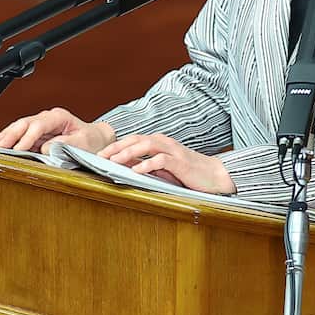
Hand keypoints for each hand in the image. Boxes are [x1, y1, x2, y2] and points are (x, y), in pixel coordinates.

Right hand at [0, 108, 114, 153]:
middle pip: (24, 123)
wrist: (95, 139)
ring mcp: (40, 124)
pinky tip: (0, 146)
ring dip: (7, 137)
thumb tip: (44, 148)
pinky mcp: (36, 133)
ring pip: (19, 127)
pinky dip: (10, 140)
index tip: (19, 149)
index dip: (27, 137)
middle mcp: (46, 118)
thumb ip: (64, 144)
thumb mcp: (82, 143)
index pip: (38, 125)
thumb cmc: (90, 140)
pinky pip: (20, 134)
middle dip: (10, 135)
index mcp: (58, 117)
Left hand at [99, 133, 235, 194]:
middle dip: (117, 147)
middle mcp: (165, 142)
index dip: (116, 145)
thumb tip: (125, 167)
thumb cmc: (188, 173)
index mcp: (159, 143)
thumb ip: (146, 165)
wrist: (214, 176)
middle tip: (101, 156)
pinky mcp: (181, 162)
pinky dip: (148, 164)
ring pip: (147, 145)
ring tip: (114, 161)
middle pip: (136, 139)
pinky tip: (137, 171)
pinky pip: (162, 160)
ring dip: (129, 153)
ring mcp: (173, 151)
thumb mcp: (164, 169)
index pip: (133, 139)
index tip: (100, 154)